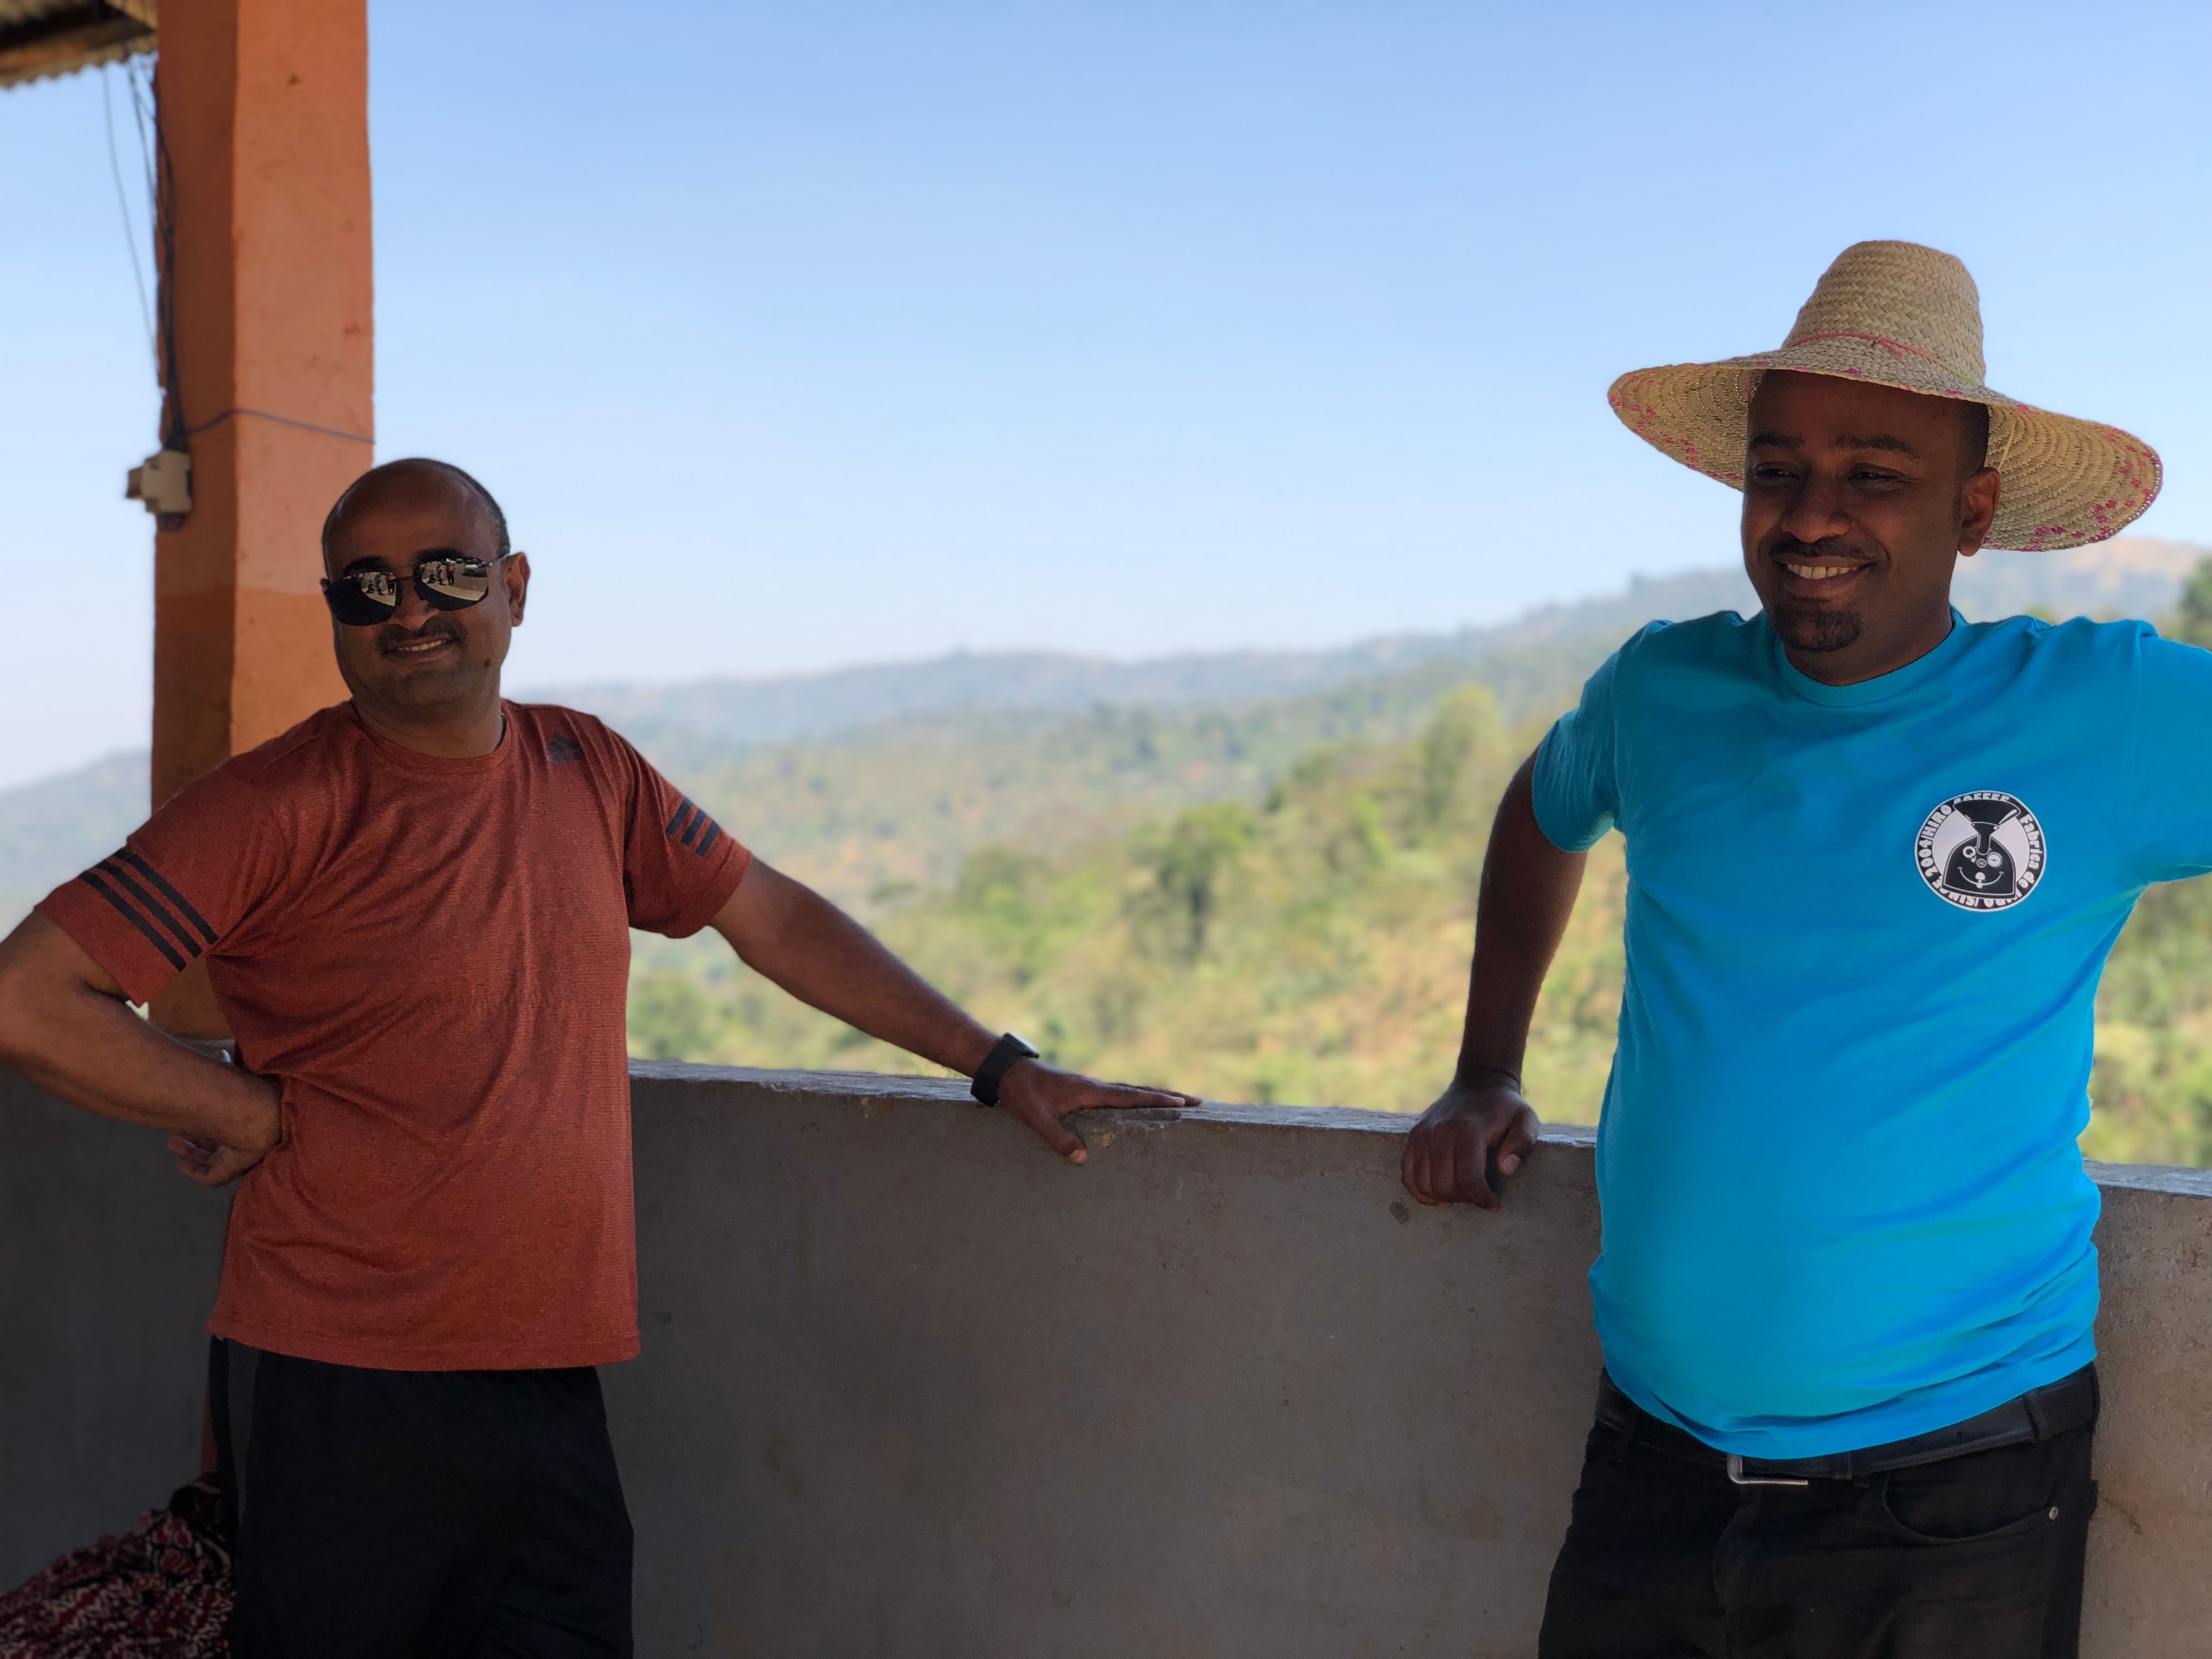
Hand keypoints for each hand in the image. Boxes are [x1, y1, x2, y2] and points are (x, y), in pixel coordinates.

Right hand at [167, 1074, 281, 1187]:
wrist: (255, 1112)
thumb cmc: (244, 1088)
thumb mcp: (231, 1073)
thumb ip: (226, 1066)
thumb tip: (221, 1052)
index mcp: (251, 1113)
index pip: (231, 1121)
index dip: (209, 1119)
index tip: (188, 1116)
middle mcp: (248, 1134)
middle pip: (221, 1143)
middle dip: (197, 1139)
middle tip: (176, 1135)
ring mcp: (243, 1153)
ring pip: (215, 1160)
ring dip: (192, 1153)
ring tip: (174, 1142)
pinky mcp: (236, 1168)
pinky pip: (214, 1177)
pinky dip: (196, 1173)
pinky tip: (181, 1163)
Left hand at [994, 1061, 1198, 1164]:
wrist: (1006, 1072)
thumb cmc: (1021, 1094)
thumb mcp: (1035, 1118)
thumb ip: (1057, 1137)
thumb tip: (1082, 1157)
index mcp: (1089, 1091)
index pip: (1130, 1097)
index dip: (1157, 1101)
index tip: (1184, 1103)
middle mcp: (1095, 1087)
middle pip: (1139, 1091)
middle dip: (1168, 1096)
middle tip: (1197, 1101)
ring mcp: (1090, 1088)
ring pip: (1130, 1092)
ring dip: (1154, 1096)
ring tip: (1178, 1103)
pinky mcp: (1083, 1092)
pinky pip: (1118, 1096)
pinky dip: (1136, 1099)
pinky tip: (1138, 1107)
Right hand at [1401, 1073, 1538, 1210]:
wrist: (1478, 1083)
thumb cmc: (1505, 1108)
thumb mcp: (1526, 1120)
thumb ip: (1522, 1143)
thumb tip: (1505, 1168)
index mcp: (1468, 1128)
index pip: (1468, 1176)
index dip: (1481, 1198)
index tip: (1494, 1205)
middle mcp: (1439, 1130)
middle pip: (1443, 1183)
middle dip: (1464, 1199)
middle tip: (1479, 1196)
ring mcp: (1422, 1133)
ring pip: (1423, 1183)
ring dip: (1443, 1197)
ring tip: (1461, 1194)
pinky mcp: (1413, 1137)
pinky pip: (1407, 1175)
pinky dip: (1420, 1192)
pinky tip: (1439, 1195)